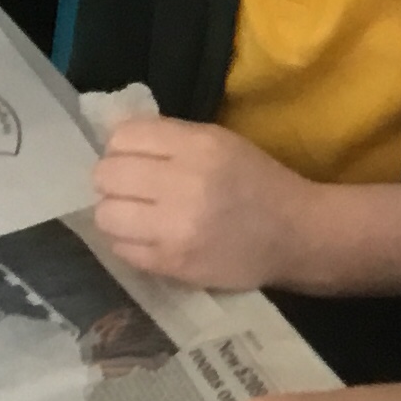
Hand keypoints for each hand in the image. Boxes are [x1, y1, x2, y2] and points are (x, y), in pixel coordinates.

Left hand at [92, 113, 341, 289]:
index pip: (123, 136)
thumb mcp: (220, 142)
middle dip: (113, 180)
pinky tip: (149, 237)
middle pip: (106, 174)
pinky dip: (128, 241)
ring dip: (116, 213)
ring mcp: (176, 228)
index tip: (134, 158)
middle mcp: (184, 183)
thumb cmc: (256, 181)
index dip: (122, 147)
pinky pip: (120, 249)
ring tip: (137, 215)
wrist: (295, 234)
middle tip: (132, 189)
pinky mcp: (172, 264)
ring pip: (105, 215)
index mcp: (199, 145)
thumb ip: (169, 138)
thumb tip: (114, 141)